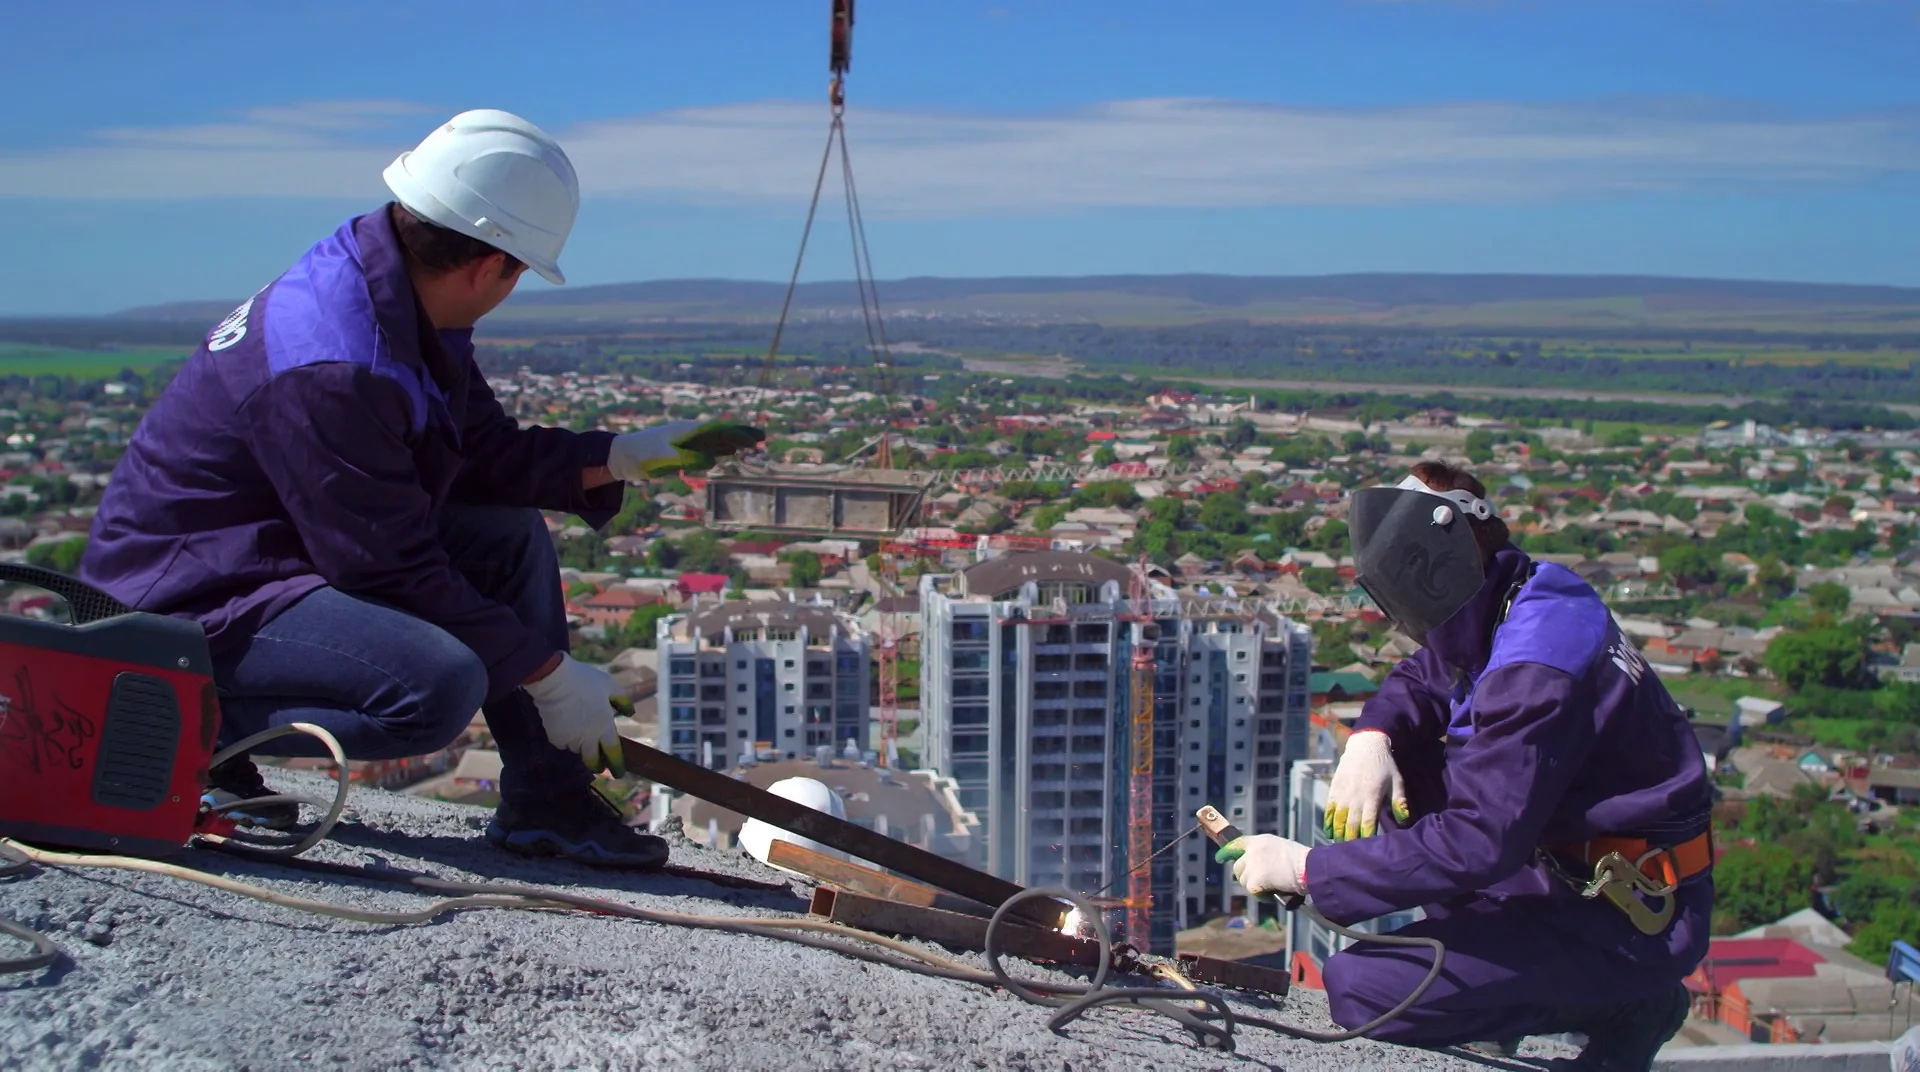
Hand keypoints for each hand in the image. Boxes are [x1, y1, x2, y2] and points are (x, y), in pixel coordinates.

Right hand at [521, 654, 626, 775]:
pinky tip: (565, 725)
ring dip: (581, 746)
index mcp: (604, 727)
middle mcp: (588, 738)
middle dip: (597, 764)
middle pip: (593, 761)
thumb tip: (630, 713)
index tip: (619, 773)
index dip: (617, 765)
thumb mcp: (609, 685)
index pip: (613, 753)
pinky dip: (566, 739)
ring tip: (579, 732)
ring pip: (577, 750)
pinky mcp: (555, 737)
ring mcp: (570, 739)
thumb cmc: (585, 681)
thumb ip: (623, 700)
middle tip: (598, 762)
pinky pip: (563, 743)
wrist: (554, 680)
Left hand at [607, 419, 763, 481]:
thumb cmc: (642, 455)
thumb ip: (688, 459)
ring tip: (751, 444)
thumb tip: (712, 460)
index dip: (738, 432)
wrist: (622, 455)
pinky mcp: (680, 450)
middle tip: (762, 438)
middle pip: (720, 432)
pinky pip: (705, 448)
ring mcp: (685, 441)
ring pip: (715, 439)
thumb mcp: (664, 458)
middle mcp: (689, 433)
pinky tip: (726, 453)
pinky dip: (719, 449)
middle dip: (741, 435)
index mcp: (688, 431)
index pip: (719, 429)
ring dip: (733, 442)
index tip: (756, 436)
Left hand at [1214, 834, 1310, 900]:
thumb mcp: (1281, 849)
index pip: (1237, 843)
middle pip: (1238, 867)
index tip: (1219, 858)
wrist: (1308, 869)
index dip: (1227, 852)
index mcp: (1260, 841)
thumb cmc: (1303, 861)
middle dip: (1245, 876)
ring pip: (1244, 881)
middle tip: (1259, 882)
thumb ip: (1267, 855)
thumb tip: (1261, 867)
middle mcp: (1252, 851)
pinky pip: (1252, 892)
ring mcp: (1251, 866)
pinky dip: (1262, 896)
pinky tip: (1274, 892)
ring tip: (1273, 885)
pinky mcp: (1253, 880)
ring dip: (1255, 886)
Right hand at [1323, 729, 1408, 840]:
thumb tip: (1404, 821)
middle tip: (1350, 853)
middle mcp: (1355, 797)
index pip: (1368, 822)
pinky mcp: (1334, 789)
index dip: (1366, 837)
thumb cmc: (1384, 765)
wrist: (1365, 745)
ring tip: (1339, 846)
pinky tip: (1329, 832)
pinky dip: (1328, 821)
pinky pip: (1329, 808)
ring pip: (1338, 818)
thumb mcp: (1397, 781)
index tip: (1366, 849)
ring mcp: (1343, 793)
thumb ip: (1399, 801)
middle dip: (1350, 840)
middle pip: (1351, 824)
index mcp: (1372, 796)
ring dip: (1338, 833)